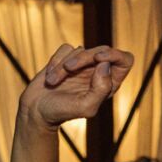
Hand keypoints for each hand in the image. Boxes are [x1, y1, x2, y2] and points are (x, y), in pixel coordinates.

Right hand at [17, 43, 133, 131]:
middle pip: (101, 50)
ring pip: (80, 50)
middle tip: (68, 69)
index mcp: (109, 83)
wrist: (36, 111)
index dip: (115, 55)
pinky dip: (55, 60)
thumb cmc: (62, 112)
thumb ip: (101, 88)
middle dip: (83, 58)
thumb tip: (104, 64)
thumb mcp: (86, 106)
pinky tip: (49, 75)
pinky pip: (65, 49)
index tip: (98, 58)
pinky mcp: (65, 59)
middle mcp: (98, 71)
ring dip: (63, 65)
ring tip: (53, 82)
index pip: (125, 60)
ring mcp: (82, 64)